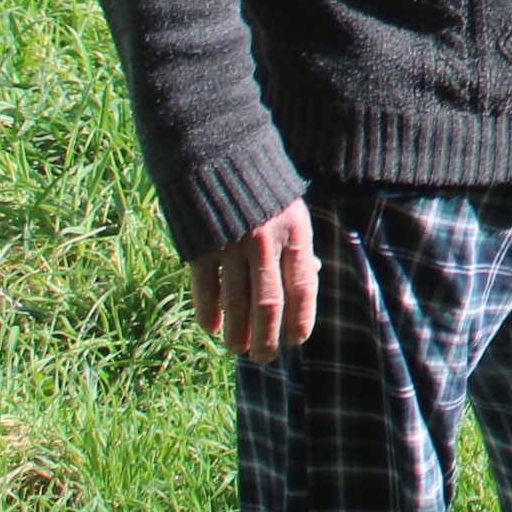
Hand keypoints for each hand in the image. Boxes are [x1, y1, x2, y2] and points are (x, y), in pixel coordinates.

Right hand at [191, 199, 318, 363]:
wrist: (218, 153)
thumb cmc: (263, 185)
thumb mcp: (292, 208)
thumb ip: (298, 244)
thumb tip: (310, 278)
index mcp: (295, 232)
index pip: (303, 286)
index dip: (301, 318)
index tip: (296, 341)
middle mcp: (265, 242)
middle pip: (269, 302)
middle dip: (267, 336)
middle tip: (264, 358)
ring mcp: (231, 244)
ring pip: (236, 301)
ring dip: (237, 331)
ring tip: (238, 349)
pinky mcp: (201, 245)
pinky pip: (205, 287)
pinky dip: (208, 311)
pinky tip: (211, 327)